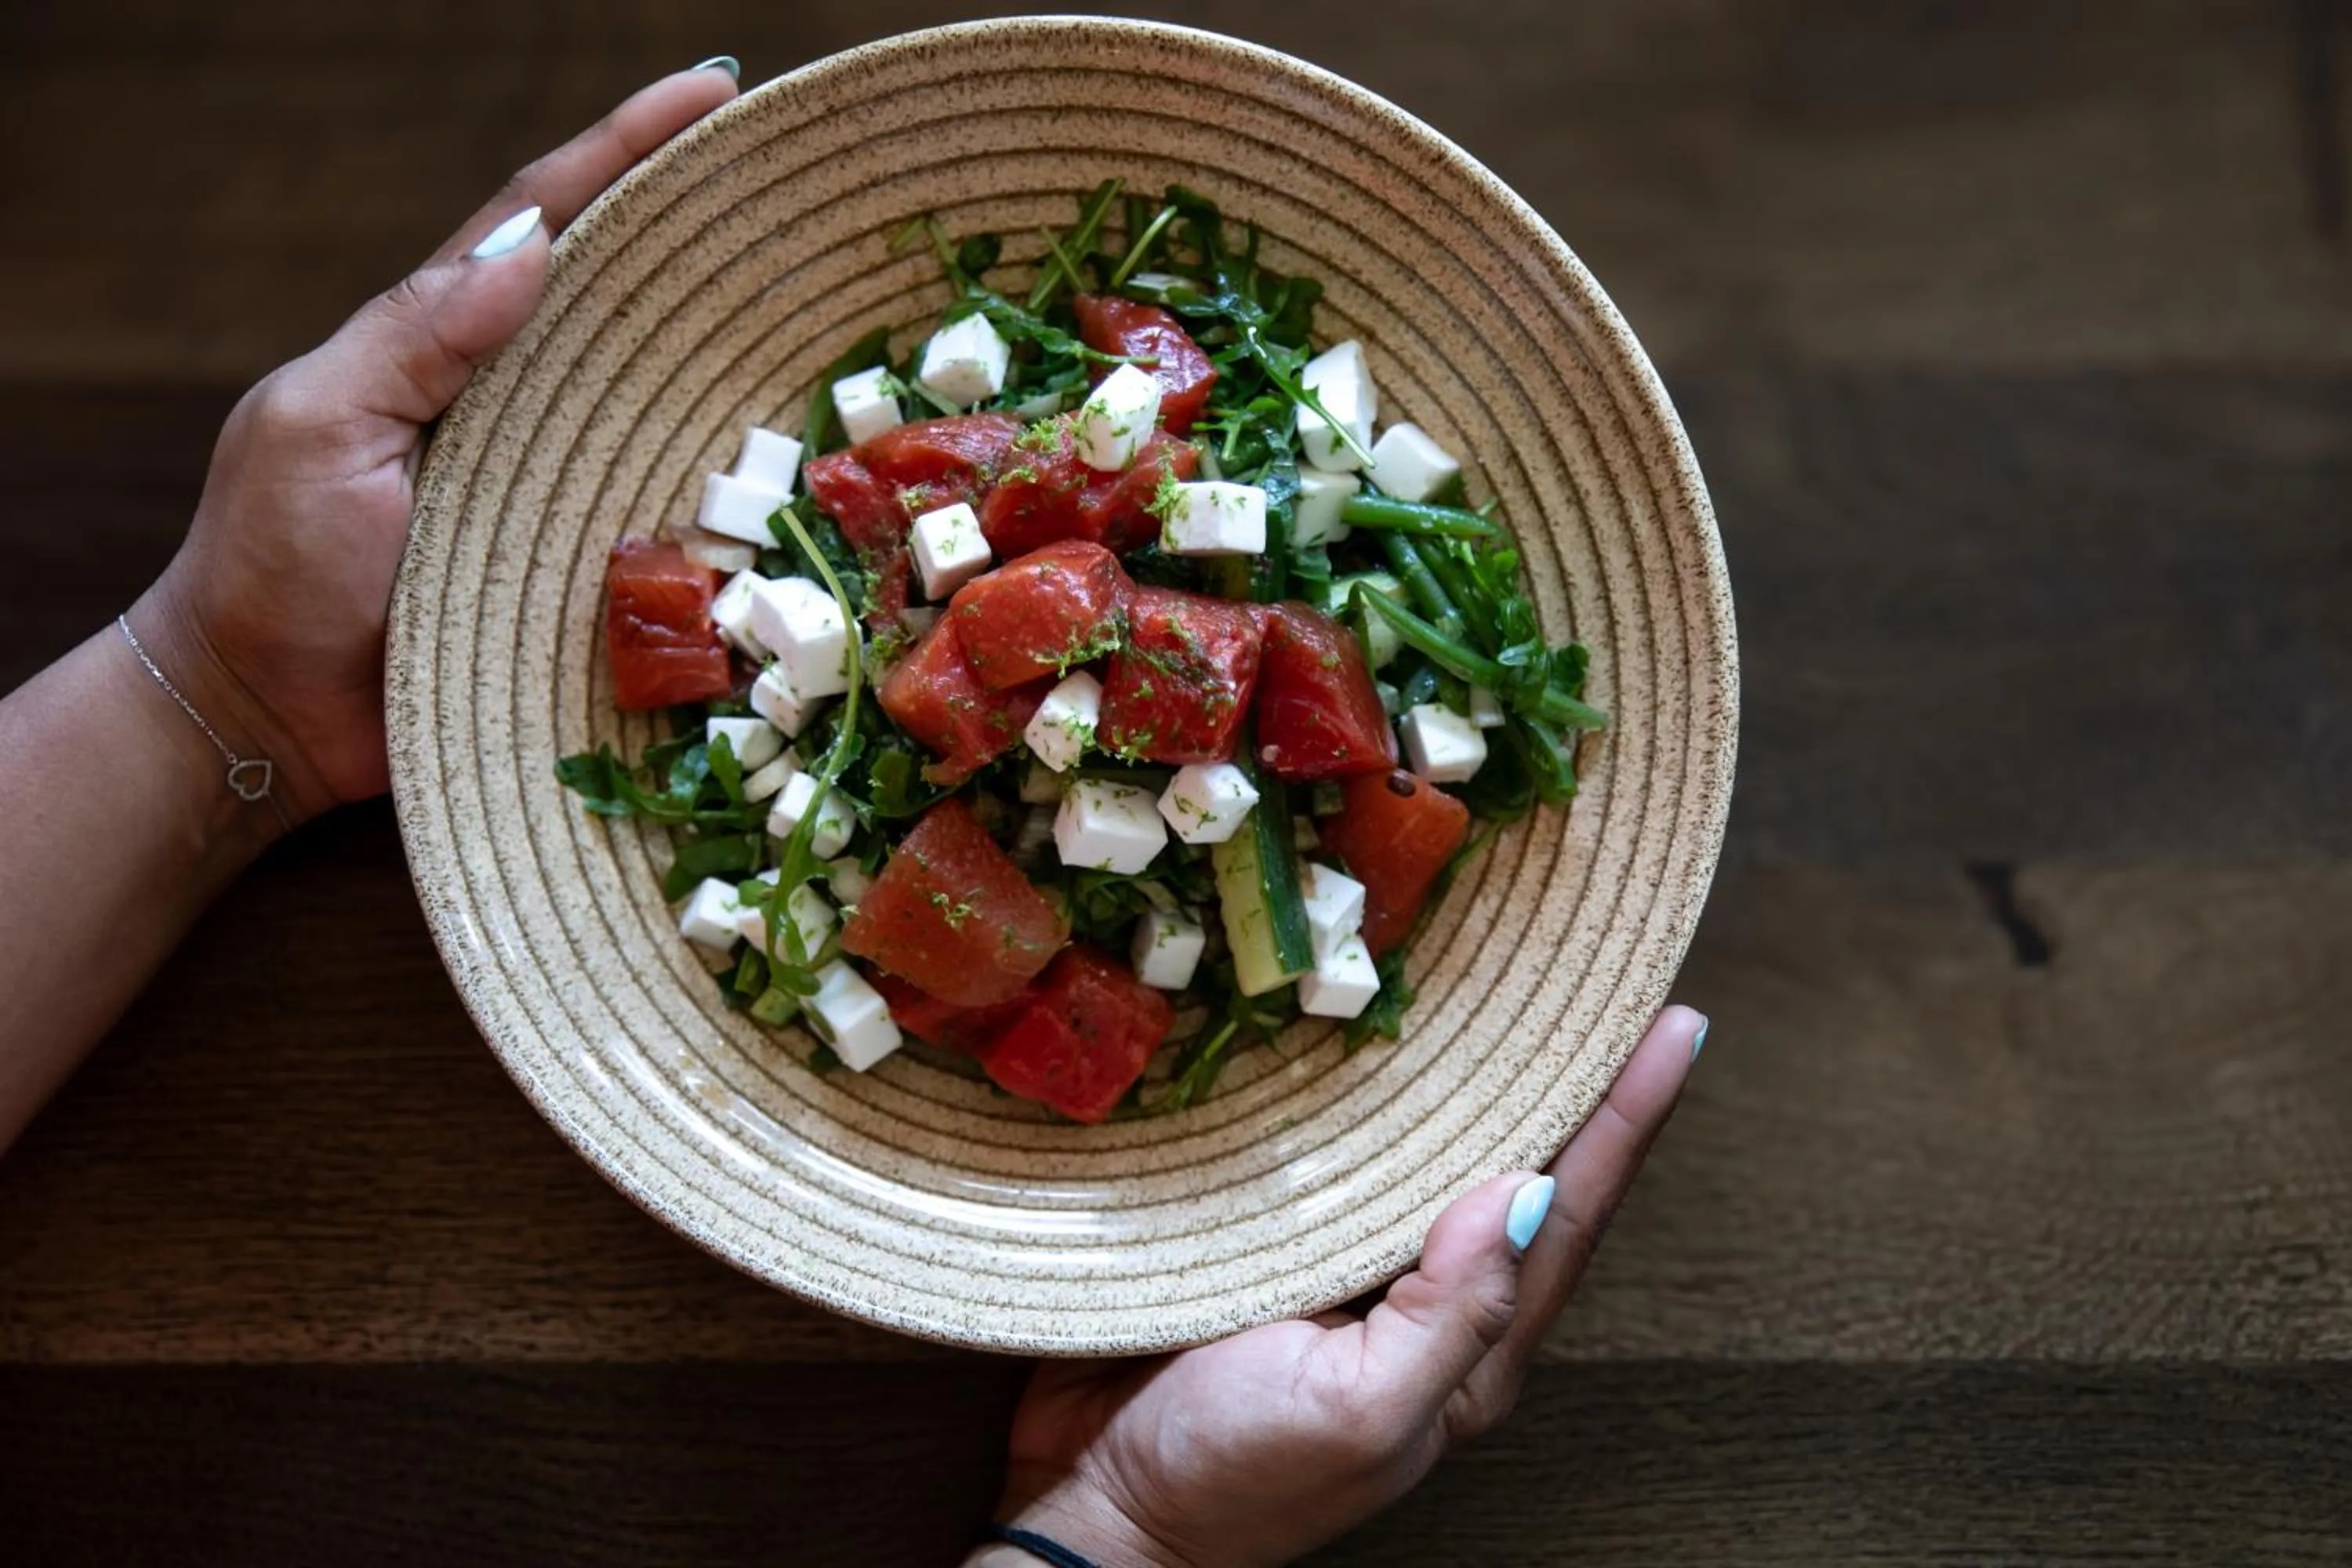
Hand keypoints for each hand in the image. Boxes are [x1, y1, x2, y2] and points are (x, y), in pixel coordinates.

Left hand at [131, 62, 740, 827]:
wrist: (267, 717)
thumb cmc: (271, 565)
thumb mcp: (316, 431)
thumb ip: (413, 339)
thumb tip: (530, 246)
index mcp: (449, 351)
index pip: (547, 223)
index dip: (624, 149)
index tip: (711, 89)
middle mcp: (523, 414)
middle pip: (632, 308)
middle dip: (713, 240)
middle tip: (801, 186)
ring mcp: (562, 496)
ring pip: (673, 419)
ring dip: (750, 374)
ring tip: (835, 316)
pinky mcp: (591, 586)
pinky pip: (679, 541)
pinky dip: (738, 515)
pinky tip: (809, 490)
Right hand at [974, 1006, 1705, 1567]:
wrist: (1095, 1508)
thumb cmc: (1226, 1481)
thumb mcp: (1355, 1415)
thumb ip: (1450, 1316)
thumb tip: (1525, 1193)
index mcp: (1467, 1349)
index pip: (1568, 1216)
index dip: (1627, 1117)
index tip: (1676, 1024)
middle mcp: (1424, 1298)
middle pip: (1520, 1170)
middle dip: (1571, 1078)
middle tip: (1611, 976)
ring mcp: (1350, 1267)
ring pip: (1435, 1150)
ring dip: (1478, 1072)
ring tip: (1522, 982)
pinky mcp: (1275, 1239)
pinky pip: (1342, 1152)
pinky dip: (1373, 1091)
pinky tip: (1380, 1034)